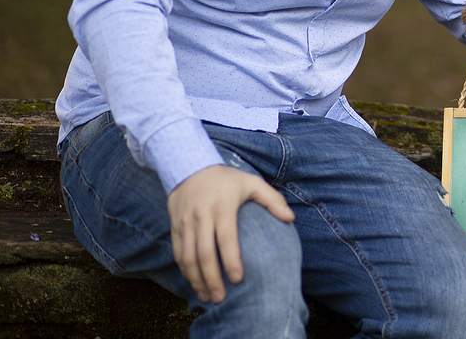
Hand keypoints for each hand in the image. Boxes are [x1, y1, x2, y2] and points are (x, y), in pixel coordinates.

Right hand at [166, 165, 294, 303]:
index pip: (226, 239)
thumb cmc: (226, 179)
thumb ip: (272, 200)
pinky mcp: (175, 226)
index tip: (238, 279)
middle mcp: (201, 216)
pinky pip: (178, 252)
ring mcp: (185, 222)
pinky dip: (185, 270)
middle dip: (212, 279)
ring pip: (187, 257)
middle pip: (204, 253)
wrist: (189, 167)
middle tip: (220, 298)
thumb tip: (290, 218)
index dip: (231, 261)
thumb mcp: (251, 183)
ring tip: (206, 297)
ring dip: (196, 279)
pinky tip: (194, 282)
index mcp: (222, 207)